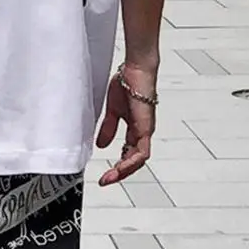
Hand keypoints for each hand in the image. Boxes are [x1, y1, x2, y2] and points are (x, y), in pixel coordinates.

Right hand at [95, 63, 156, 185]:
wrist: (136, 69)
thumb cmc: (128, 82)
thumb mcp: (113, 110)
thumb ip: (109, 128)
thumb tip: (102, 144)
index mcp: (135, 129)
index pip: (128, 154)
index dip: (118, 165)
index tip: (105, 174)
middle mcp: (142, 132)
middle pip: (134, 161)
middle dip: (120, 173)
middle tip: (106, 180)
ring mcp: (145, 131)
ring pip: (139, 159)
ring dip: (125, 170)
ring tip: (111, 176)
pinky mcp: (146, 127)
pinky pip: (142, 151)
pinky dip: (131, 160)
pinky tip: (121, 165)